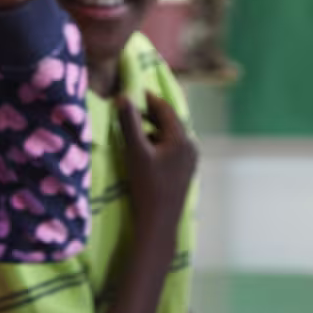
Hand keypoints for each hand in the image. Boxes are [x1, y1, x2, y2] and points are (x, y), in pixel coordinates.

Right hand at [119, 93, 196, 228]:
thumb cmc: (147, 186)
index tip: (131, 91)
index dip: (148, 98)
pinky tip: (144, 151)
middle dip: (149, 113)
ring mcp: (190, 160)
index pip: (165, 108)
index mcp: (181, 138)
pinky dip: (158, 143)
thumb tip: (122, 96)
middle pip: (169, 121)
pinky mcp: (185, 171)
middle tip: (130, 107)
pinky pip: (172, 148)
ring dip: (153, 129)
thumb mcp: (135, 152)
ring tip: (133, 129)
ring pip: (170, 135)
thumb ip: (129, 123)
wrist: (159, 222)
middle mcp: (190, 146)